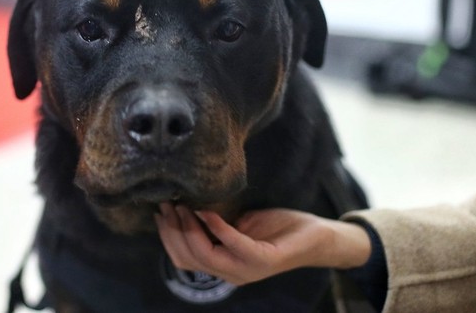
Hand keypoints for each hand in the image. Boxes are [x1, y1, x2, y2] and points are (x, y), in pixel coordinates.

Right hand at [154, 203, 370, 285]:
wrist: (316, 238)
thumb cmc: (277, 230)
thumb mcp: (240, 225)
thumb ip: (216, 223)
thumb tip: (188, 203)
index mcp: (223, 266)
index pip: (183, 259)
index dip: (167, 237)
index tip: (159, 212)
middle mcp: (231, 273)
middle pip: (187, 258)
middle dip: (172, 230)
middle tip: (167, 204)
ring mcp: (246, 269)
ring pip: (204, 255)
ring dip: (189, 228)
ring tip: (183, 205)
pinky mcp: (263, 260)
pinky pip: (233, 244)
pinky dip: (216, 227)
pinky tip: (207, 210)